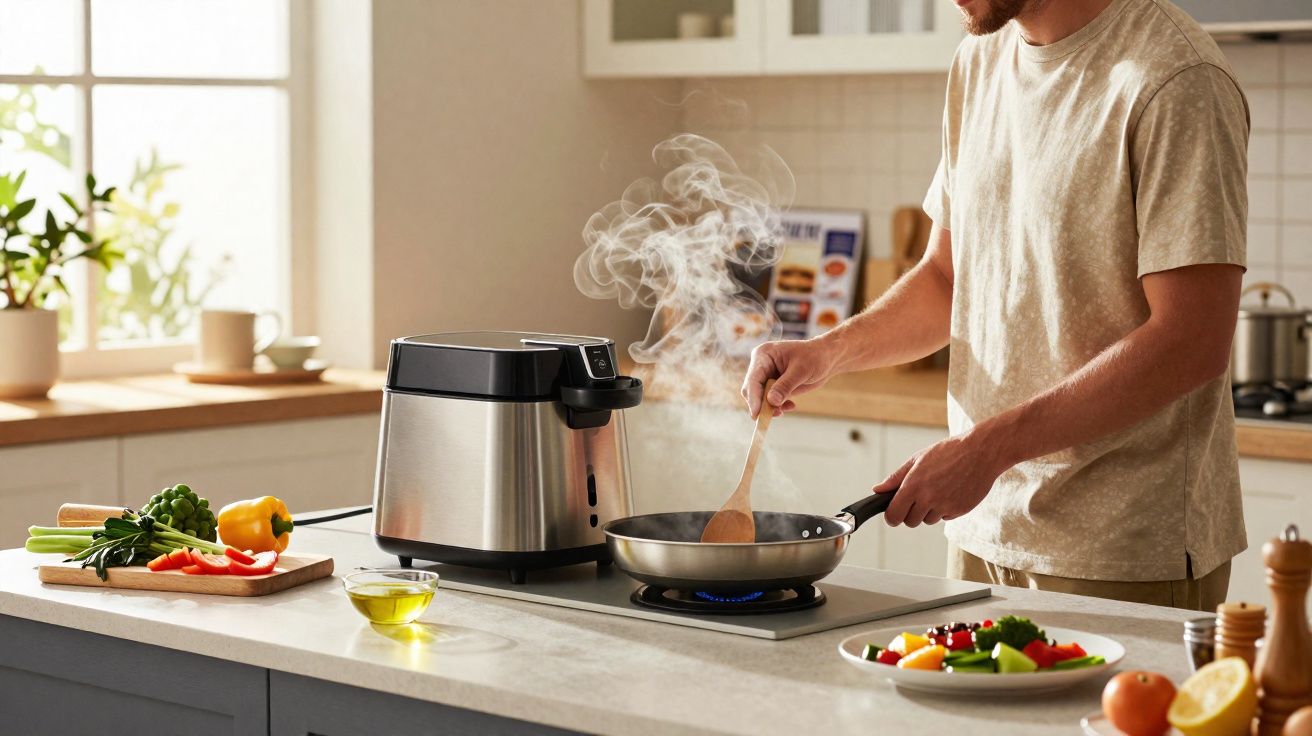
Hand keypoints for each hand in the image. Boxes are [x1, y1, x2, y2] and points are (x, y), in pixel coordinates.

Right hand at [740, 338, 839, 417]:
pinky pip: (769, 401)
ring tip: (784, 410)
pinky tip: (791, 405)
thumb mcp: (801, 370)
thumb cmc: (814, 357)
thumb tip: (772, 401)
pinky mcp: (774, 386)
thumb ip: (785, 386)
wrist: (826, 359)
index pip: (753, 379)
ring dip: (769, 407)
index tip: (756, 414)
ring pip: (759, 398)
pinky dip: (777, 407)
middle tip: (774, 415)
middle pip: (752, 390)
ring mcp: (767, 376)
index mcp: (763, 355)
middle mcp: (761, 366)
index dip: (754, 397)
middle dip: (761, 404)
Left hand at [873, 431, 1007, 526]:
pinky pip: (945, 517)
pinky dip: (945, 509)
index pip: (894, 515)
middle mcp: (928, 498)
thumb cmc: (948, 452)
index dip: (892, 516)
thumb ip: (896, 478)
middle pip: (910, 522)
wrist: (981, 452)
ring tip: (938, 490)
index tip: (894, 513)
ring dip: (929, 511)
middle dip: (910, 513)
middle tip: (918, 498)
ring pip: (928, 520)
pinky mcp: (960, 510)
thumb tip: (877, 490)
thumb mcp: (917, 459)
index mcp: (914, 485)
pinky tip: (951, 491)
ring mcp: (945, 506)